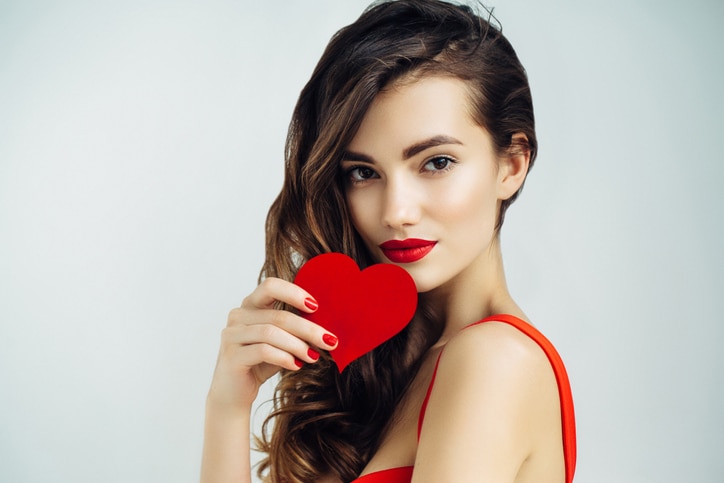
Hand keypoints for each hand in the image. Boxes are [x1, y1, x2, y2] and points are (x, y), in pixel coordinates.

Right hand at [207, 277, 337, 411]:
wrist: (234, 393)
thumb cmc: (261, 363)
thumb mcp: (282, 342)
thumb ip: (296, 330)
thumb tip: (327, 328)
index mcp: (251, 305)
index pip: (271, 286)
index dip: (294, 293)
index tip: (316, 307)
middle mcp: (238, 315)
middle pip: (279, 315)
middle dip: (308, 329)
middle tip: (330, 341)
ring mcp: (231, 335)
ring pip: (271, 333)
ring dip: (298, 345)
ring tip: (313, 356)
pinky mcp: (231, 355)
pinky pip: (263, 351)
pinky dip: (284, 357)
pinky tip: (296, 365)